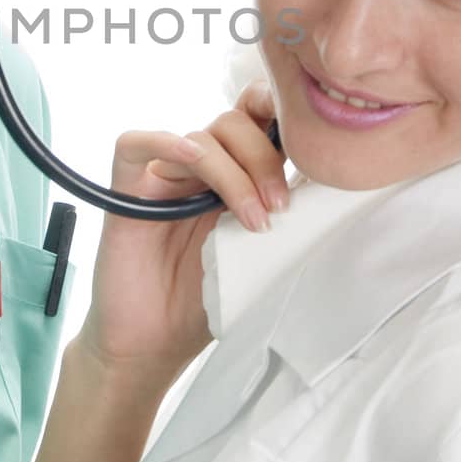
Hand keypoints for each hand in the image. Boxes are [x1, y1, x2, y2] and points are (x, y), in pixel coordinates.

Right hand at [80, 80, 286, 389]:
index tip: (310, 154)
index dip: (281, 116)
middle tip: (279, 207)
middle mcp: (198, 169)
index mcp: (234, 175)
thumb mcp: (262, 256)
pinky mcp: (126, 191)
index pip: (256, 116)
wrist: (154, 346)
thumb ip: (285, 219)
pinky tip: (190, 161)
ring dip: (234, 173)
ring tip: (253, 221)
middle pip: (233, 123)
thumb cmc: (206, 304)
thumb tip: (334, 195)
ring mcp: (162, 177)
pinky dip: (164, 143)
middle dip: (265, 158)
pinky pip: (134, 145)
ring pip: (200, 137)